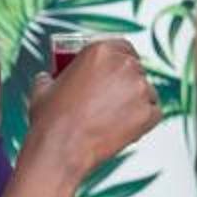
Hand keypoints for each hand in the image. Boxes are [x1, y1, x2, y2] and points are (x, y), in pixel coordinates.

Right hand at [19, 39, 159, 177]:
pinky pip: (154, 112)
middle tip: (114, 97)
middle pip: (136, 68)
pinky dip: (144, 120)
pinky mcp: (148, 113)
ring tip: (115, 117)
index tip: (116, 71)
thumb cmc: (50, 119)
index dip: (120, 58)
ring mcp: (139, 89)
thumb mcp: (43, 88)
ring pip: (147, 90)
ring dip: (136, 100)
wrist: (60, 150)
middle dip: (128, 81)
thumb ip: (50, 75)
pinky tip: (126, 128)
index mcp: (100, 51)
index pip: (123, 46)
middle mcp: (125, 65)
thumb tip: (48, 76)